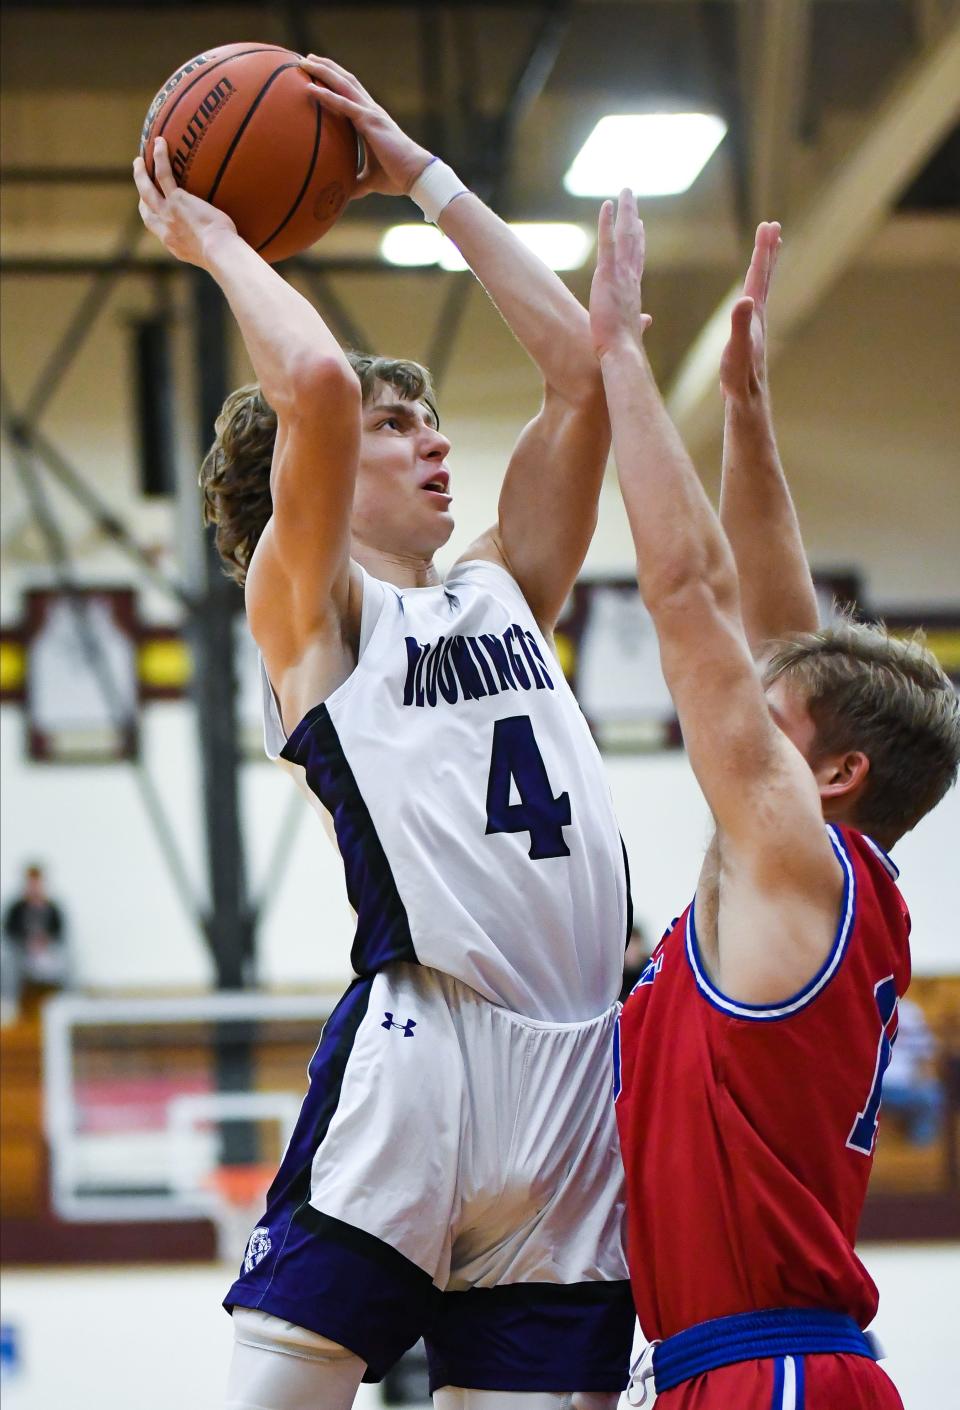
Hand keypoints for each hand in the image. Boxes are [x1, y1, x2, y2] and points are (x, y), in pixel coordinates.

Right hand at [133, 137, 236, 266]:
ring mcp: (168, 213)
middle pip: (145, 208)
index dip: (150, 214)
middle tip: (140, 179)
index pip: (156, 228)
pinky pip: (163, 173)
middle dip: (141, 193)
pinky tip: (160, 142)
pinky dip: (159, 157)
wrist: (219, 252)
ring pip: (146, 189)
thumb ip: (213, 245)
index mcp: (174, 244)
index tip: (149, 206)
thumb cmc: (225, 256)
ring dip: (140, 173)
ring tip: (139, 159)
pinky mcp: (177, 199)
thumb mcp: (214, 256)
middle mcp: (166, 229)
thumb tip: (229, 242)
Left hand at [299, 56, 432, 198]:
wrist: (416, 176)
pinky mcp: (370, 122)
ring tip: (305, 62)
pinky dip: (328, 96)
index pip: (350, 94)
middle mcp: (371, 111)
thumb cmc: (397, 177)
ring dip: (324, 72)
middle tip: (307, 59)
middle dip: (327, 68)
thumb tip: (344, 193)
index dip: (335, 81)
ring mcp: (371, 114)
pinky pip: (345, 105)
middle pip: (346, 82)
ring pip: (344, 85)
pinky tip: (312, 88)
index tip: (317, 73)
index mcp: (371, 120)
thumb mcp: (371, 180)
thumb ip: (357, 183)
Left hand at [589, 189, 652, 357]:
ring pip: (626, 235)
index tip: (640, 224)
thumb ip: (640, 322)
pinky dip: (608, 222)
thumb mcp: (632, 330)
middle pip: (635, 240)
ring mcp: (620, 274)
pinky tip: (607, 205)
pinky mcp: (608, 275)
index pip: (637, 259)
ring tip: (625, 191)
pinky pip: (608, 242)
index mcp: (633, 290)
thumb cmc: (624, 348)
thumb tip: (647, 321)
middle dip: (633, 216)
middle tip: (631, 196)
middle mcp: (630, 277)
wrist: (622, 353)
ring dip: (626, 211)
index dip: (639, 240)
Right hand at [720, 221, 781, 403]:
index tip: (768, 225)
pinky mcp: (749, 337)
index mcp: (754, 315)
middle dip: (767, 251)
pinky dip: (753, 291)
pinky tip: (749, 295)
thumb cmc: (739, 378)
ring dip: (763, 269)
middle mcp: (758, 317)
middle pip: (763, 278)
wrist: (747, 402)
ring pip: (760, 290)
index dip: (763, 251)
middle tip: (772, 226)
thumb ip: (739, 325)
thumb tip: (744, 300)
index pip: (758, 276)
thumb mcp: (736, 350)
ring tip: (766, 253)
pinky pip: (753, 304)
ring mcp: (754, 327)